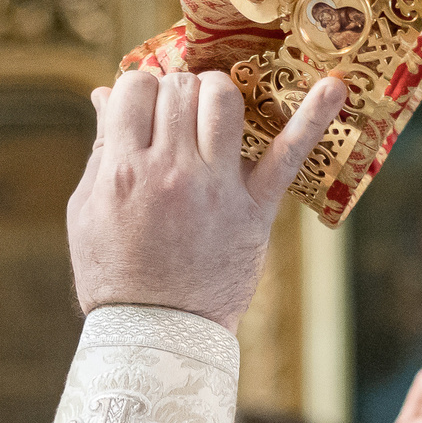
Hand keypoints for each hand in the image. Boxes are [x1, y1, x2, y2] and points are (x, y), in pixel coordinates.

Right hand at [69, 69, 344, 330]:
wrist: (155, 334)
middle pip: (181, 89)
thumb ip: (100, 151)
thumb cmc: (114, 274)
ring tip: (215, 111)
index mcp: (123, 170)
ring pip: (224, 100)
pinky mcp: (255, 208)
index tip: (148, 107)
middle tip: (180, 116)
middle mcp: (170, 171)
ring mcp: (216, 188)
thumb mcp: (87, 211)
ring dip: (219, 93)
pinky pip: (290, 154)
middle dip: (178, 91)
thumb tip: (106, 94)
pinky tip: (334, 88)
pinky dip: (314, 117)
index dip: (143, 88)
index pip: (137, 88)